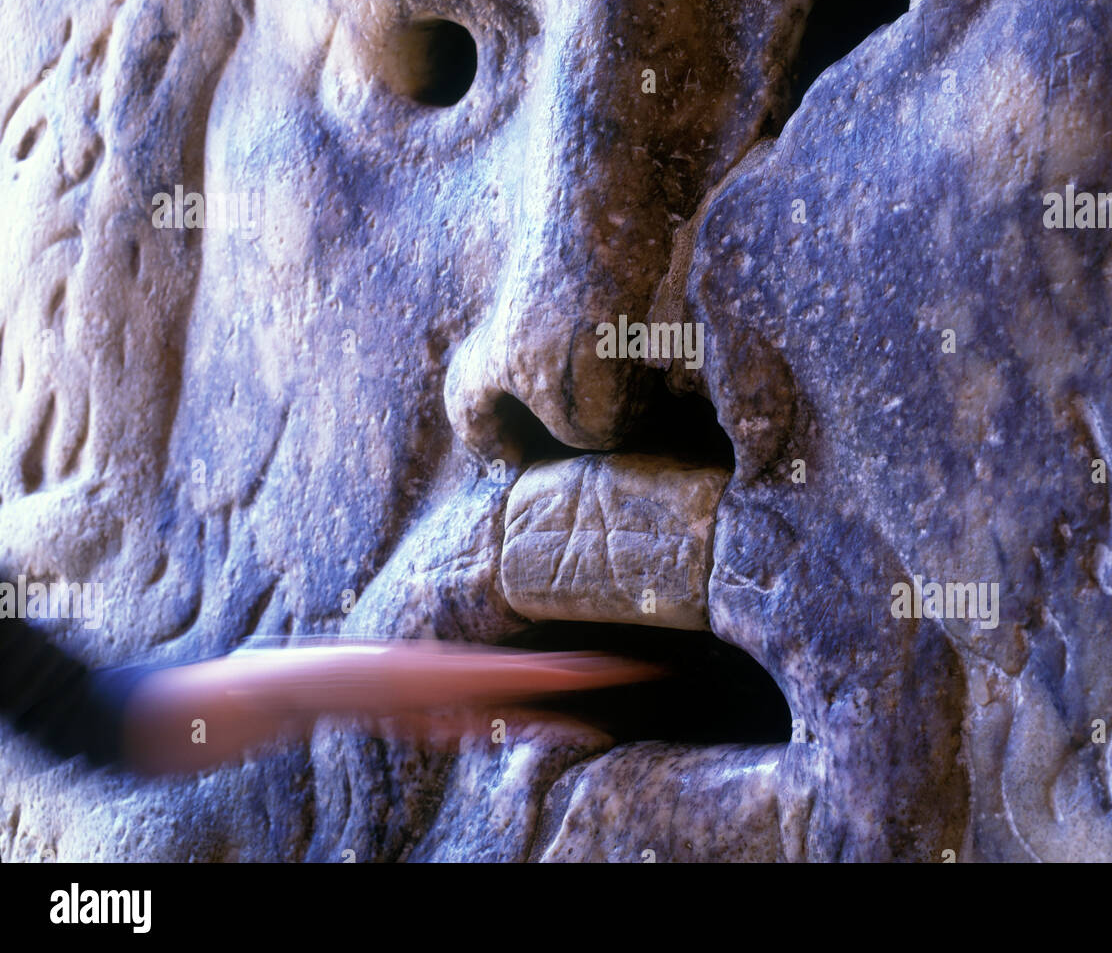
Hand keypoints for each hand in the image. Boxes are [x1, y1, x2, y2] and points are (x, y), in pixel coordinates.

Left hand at [120, 639, 659, 775]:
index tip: (615, 668)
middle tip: (632, 676)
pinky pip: (446, 720)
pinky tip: (498, 730)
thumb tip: (391, 676)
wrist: (190, 708)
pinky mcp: (378, 711)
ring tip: (584, 715)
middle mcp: (408, 671)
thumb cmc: (234, 700)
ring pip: (483, 700)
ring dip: (533, 706)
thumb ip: (336, 684)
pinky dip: (483, 724)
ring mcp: (396, 690)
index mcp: (400, 668)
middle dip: (567, 680)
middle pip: (505, 680)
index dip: (558, 673)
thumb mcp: (279, 688)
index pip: (498, 673)